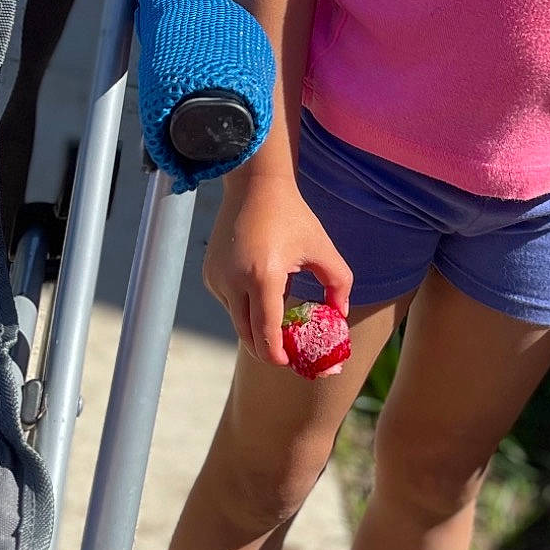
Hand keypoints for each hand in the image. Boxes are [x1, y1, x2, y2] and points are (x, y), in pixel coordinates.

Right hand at [202, 171, 352, 366]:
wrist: (254, 186)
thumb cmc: (292, 216)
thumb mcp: (322, 248)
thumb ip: (339, 283)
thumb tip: (341, 314)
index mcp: (263, 276)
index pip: (265, 331)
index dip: (276, 353)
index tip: (288, 362)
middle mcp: (234, 281)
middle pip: (247, 333)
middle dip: (266, 348)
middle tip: (286, 353)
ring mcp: (217, 279)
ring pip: (237, 319)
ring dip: (257, 324)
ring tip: (280, 311)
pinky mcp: (209, 275)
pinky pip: (229, 302)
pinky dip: (245, 305)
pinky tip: (262, 284)